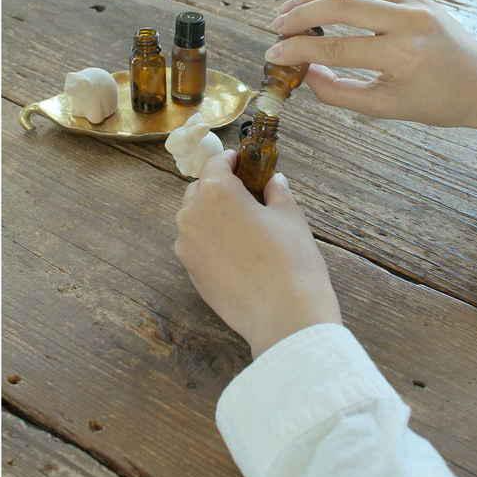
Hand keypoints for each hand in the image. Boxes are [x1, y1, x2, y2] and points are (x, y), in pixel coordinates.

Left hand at [174, 151, 341, 358]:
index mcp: (217, 192)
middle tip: (246, 195)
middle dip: (219, 187)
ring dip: (211, 214)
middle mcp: (193, 214)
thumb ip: (277, 193)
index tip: (242, 162)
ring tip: (241, 225)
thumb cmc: (290, 258)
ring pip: (193, 218)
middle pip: (200, 190)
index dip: (230, 161)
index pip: (215, 164)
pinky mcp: (189, 271)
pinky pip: (194, 244)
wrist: (283, 315)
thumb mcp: (290, 217)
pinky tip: (235, 251)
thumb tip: (274, 181)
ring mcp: (186, 245)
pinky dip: (209, 240)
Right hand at [268, 0, 476, 134]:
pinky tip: (317, 3)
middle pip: (341, 4)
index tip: (273, 53)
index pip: (337, 49)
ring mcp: (413, 2)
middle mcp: (409, 21)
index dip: (299, 51)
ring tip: (288, 11)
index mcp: (403, 56)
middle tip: (276, 26)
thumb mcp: (386, 108)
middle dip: (301, 13)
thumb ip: (339, 93)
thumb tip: (304, 74)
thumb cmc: (438, 102)